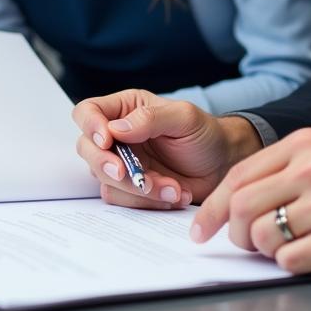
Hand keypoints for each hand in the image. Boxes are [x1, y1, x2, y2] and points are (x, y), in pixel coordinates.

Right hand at [72, 88, 261, 208]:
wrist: (223, 166)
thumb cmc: (204, 133)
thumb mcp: (184, 117)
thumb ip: (150, 119)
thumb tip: (115, 129)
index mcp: (125, 109)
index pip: (88, 112)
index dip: (90, 126)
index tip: (107, 141)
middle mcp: (118, 136)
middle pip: (87, 149)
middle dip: (105, 164)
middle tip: (126, 173)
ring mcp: (124, 164)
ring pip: (105, 179)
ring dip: (137, 188)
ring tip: (171, 186)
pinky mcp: (133, 189)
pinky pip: (124, 200)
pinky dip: (148, 201)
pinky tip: (174, 194)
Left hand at [192, 128, 310, 272]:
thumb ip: (278, 170)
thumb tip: (229, 198)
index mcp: (302, 144)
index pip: (238, 175)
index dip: (213, 206)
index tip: (200, 228)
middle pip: (241, 205)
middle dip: (234, 231)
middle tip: (243, 241)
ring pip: (261, 235)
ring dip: (263, 248)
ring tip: (282, 244)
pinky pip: (289, 260)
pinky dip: (288, 263)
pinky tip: (306, 253)